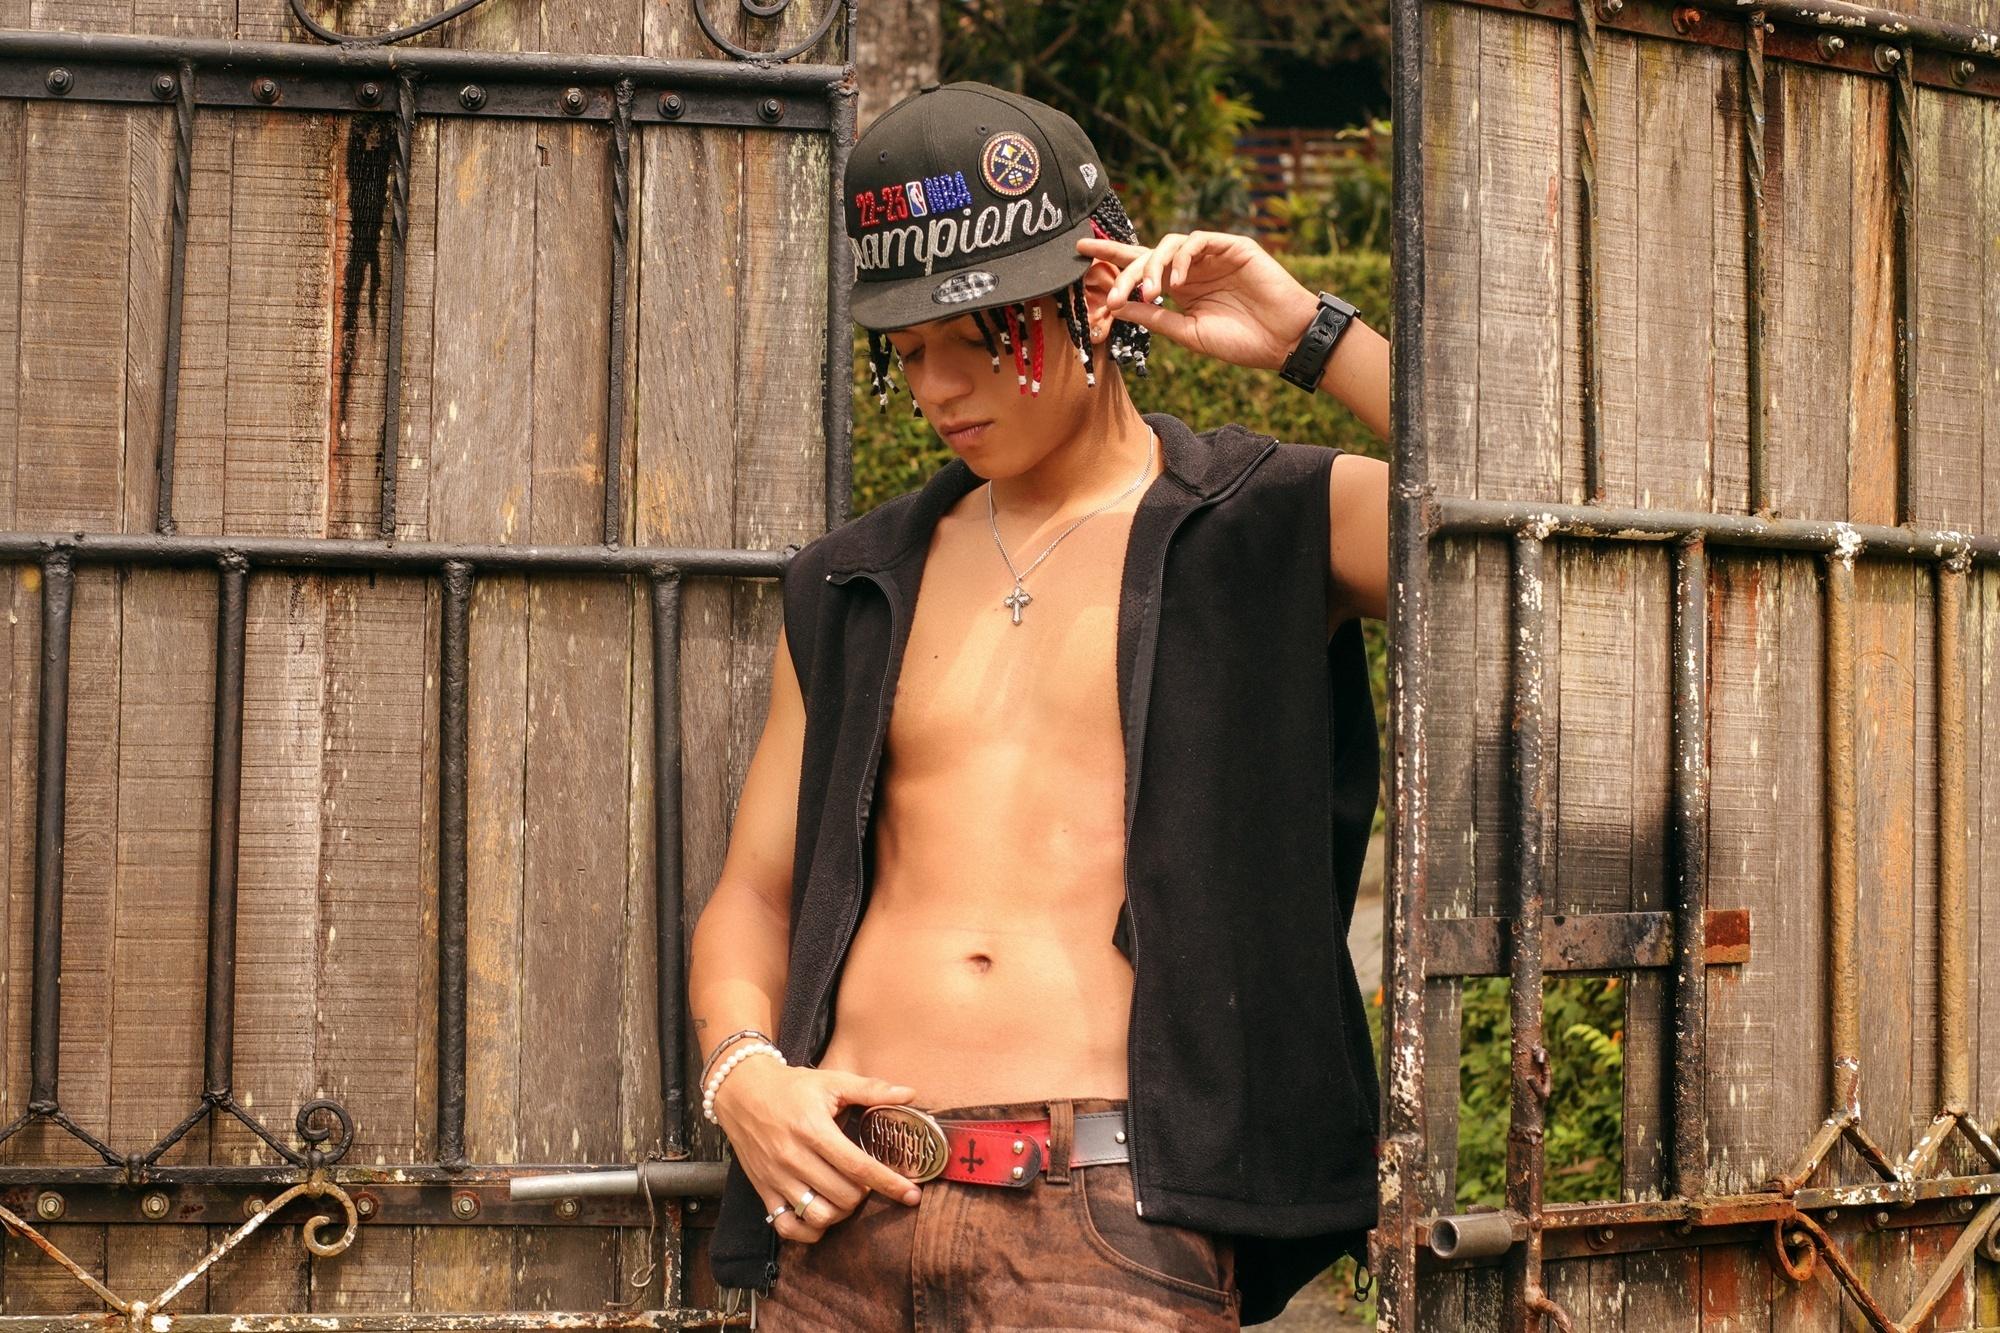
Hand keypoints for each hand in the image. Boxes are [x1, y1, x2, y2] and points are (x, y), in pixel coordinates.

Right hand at [712, 1057, 922, 1242]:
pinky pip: (788, 1227)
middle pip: (842, 1195)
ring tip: (846, 1197)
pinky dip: (809, 1230)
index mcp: (813, 1129)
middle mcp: (793, 1157)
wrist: (741, 1092)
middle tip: (866, 1181)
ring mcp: (776, 1178)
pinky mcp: (763, 1191)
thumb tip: (910, 1094)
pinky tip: (822, 1216)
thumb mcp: (831, 1081)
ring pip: (818, 1215)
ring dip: (840, 1213)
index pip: (858, 1166)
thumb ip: (871, 1089)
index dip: (888, 1183)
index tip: (911, 1194)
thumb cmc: (792, 1087)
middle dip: (865, 1194)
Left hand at [1078, 231, 1321, 373]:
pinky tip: (1176, 281)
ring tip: (1151, 293)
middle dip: (1124, 269)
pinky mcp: (1233, 246)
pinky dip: (1181, 258)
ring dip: (1153, 267)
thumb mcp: (1188, 333)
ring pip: (1169, 244)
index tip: (1078, 251)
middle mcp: (1193, 268)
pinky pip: (1197, 241)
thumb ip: (1155, 317)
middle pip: (1148, 255)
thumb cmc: (1242, 342)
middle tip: (1112, 294)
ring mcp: (1213, 255)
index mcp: (1181, 288)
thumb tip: (1117, 305)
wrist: (1285, 342)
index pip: (1140, 267)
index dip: (1111, 257)